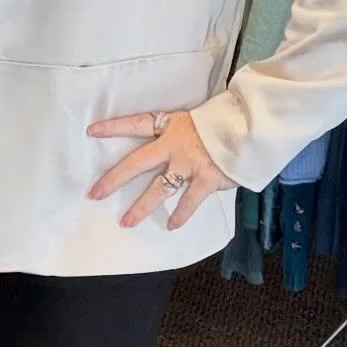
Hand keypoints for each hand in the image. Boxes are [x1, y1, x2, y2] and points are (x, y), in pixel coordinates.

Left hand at [87, 110, 234, 230]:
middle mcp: (175, 144)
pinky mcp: (207, 178)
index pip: (136, 123)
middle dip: (114, 178)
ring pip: (159, 188)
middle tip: (95, 193)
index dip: (114, 127)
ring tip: (126, 222)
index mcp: (172, 126)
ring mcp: (190, 163)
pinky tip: (171, 225)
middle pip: (137, 162)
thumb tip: (171, 151)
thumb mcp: (198, 121)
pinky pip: (189, 201)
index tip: (91, 131)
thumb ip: (182, 135)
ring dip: (142, 207)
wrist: (255, 127)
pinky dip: (181, 214)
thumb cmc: (226, 123)